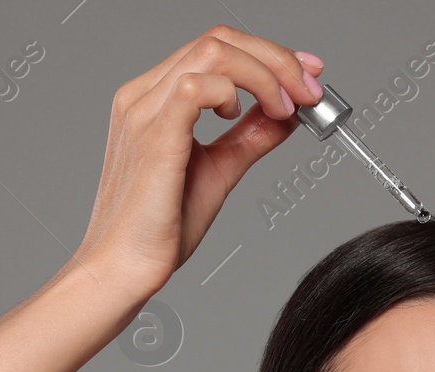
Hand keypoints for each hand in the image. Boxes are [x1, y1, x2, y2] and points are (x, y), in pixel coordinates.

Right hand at [68, 26, 323, 299]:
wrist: (124, 267)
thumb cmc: (158, 229)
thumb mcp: (218, 171)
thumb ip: (249, 139)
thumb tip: (285, 115)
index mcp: (154, 99)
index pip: (216, 48)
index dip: (268, 54)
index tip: (307, 75)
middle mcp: (144, 95)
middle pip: (219, 40)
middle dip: (276, 58)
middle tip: (309, 89)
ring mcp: (145, 111)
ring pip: (213, 51)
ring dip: (264, 72)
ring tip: (286, 106)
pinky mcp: (154, 134)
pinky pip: (197, 85)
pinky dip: (234, 91)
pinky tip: (240, 117)